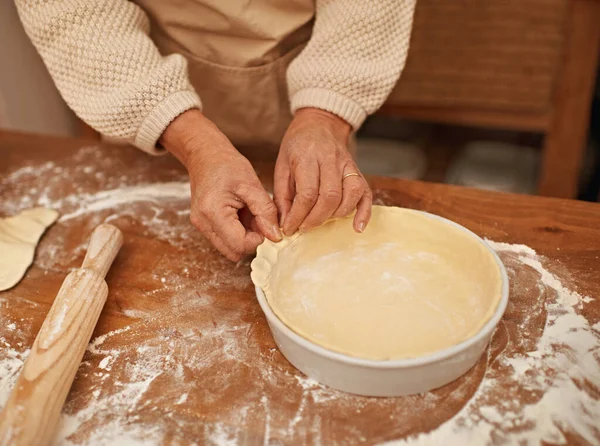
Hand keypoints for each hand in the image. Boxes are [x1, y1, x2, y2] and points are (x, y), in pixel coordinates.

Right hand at [161, 110, 280, 260]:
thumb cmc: (227, 164)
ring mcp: (200, 225)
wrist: (205, 154)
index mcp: (213, 212)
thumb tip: (275, 236)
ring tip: (249, 215)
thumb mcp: (252, 185)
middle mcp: (202, 223)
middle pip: (233, 252)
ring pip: (228, 248)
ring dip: (243, 237)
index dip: (258, 239)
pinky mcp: (203, 224)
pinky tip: (241, 215)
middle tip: (258, 221)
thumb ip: (266, 212)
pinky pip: (223, 239)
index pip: (240, 244)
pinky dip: (236, 232)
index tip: (266, 224)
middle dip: (251, 241)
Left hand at [274, 108, 371, 234]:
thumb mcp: (281, 166)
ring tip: (321, 223)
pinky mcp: (358, 170)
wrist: (319, 124)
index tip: (289, 228)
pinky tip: (357, 227)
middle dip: (316, 219)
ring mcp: (348, 165)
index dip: (298, 216)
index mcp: (308, 157)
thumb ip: (282, 196)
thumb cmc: (297, 147)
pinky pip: (366, 193)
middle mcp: (331, 160)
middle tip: (303, 229)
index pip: (307, 193)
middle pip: (330, 196)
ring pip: (350, 195)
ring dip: (336, 216)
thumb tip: (284, 224)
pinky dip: (364, 212)